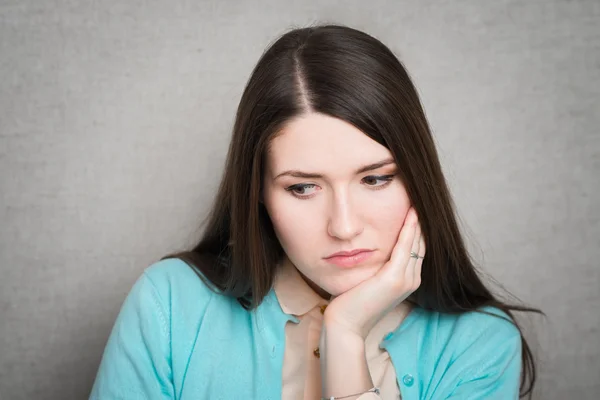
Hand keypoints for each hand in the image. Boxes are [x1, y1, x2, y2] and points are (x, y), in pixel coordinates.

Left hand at [322, 206, 424, 338]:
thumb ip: (375, 264)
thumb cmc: (350, 302)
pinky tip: (410, 213)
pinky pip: (406, 247)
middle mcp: (411, 280)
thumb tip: (368, 246)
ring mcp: (405, 280)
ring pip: (416, 242)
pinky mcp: (395, 279)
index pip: (416, 247)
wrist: (345, 324)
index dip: (415, 227)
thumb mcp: (367, 279)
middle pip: (420, 242)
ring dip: (417, 220)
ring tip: (416, 199)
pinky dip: (409, 229)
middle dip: (419, 220)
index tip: (412, 205)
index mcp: (406, 280)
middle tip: (417, 196)